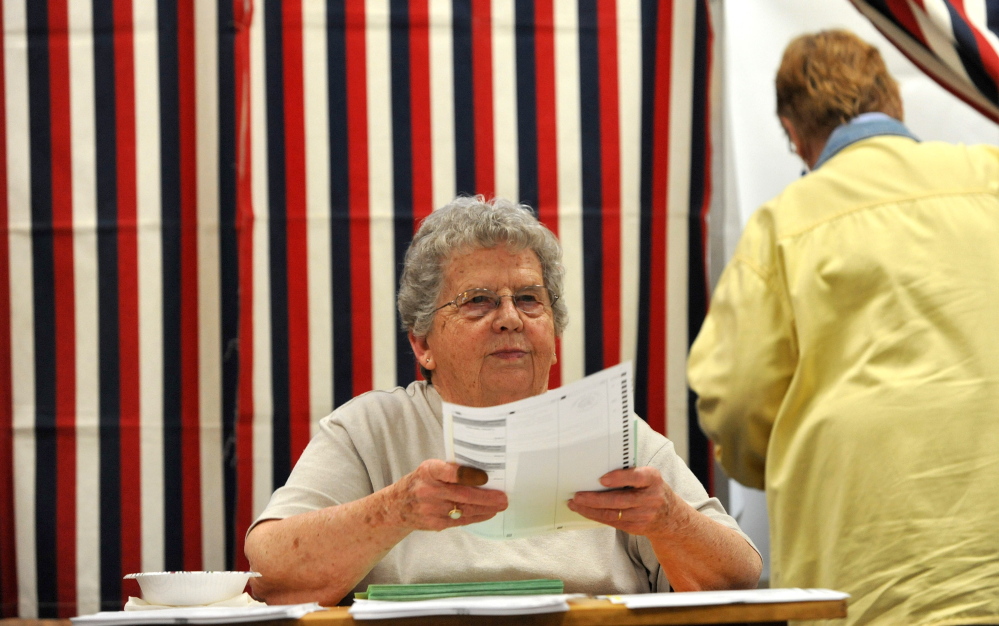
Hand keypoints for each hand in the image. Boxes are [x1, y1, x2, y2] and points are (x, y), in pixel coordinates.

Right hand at [387, 460, 507, 530]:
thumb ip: (450, 470)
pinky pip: (460, 521)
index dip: (468, 475)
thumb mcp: (429, 469)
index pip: (449, 471)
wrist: (396, 507)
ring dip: (485, 509)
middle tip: (502, 498)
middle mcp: (428, 490)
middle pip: (462, 495)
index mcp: (428, 471)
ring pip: (464, 510)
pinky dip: (476, 517)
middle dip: (486, 498)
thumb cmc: (420, 483)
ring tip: (500, 506)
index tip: (485, 477)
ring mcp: (431, 510)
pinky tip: (487, 513)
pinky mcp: (435, 524)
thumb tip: (482, 472)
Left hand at [567, 467, 686, 537]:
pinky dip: (596, 516)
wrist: (670, 516)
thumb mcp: (647, 476)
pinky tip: (584, 511)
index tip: (601, 479)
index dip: (619, 478)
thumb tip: (597, 470)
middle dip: (595, 499)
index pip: (636, 477)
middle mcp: (651, 498)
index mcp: (653, 479)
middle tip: (577, 495)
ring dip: (590, 510)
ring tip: (574, 504)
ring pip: (612, 514)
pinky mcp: (636, 528)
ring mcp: (644, 515)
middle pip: (619, 500)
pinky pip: (612, 522)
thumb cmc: (650, 489)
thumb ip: (629, 473)